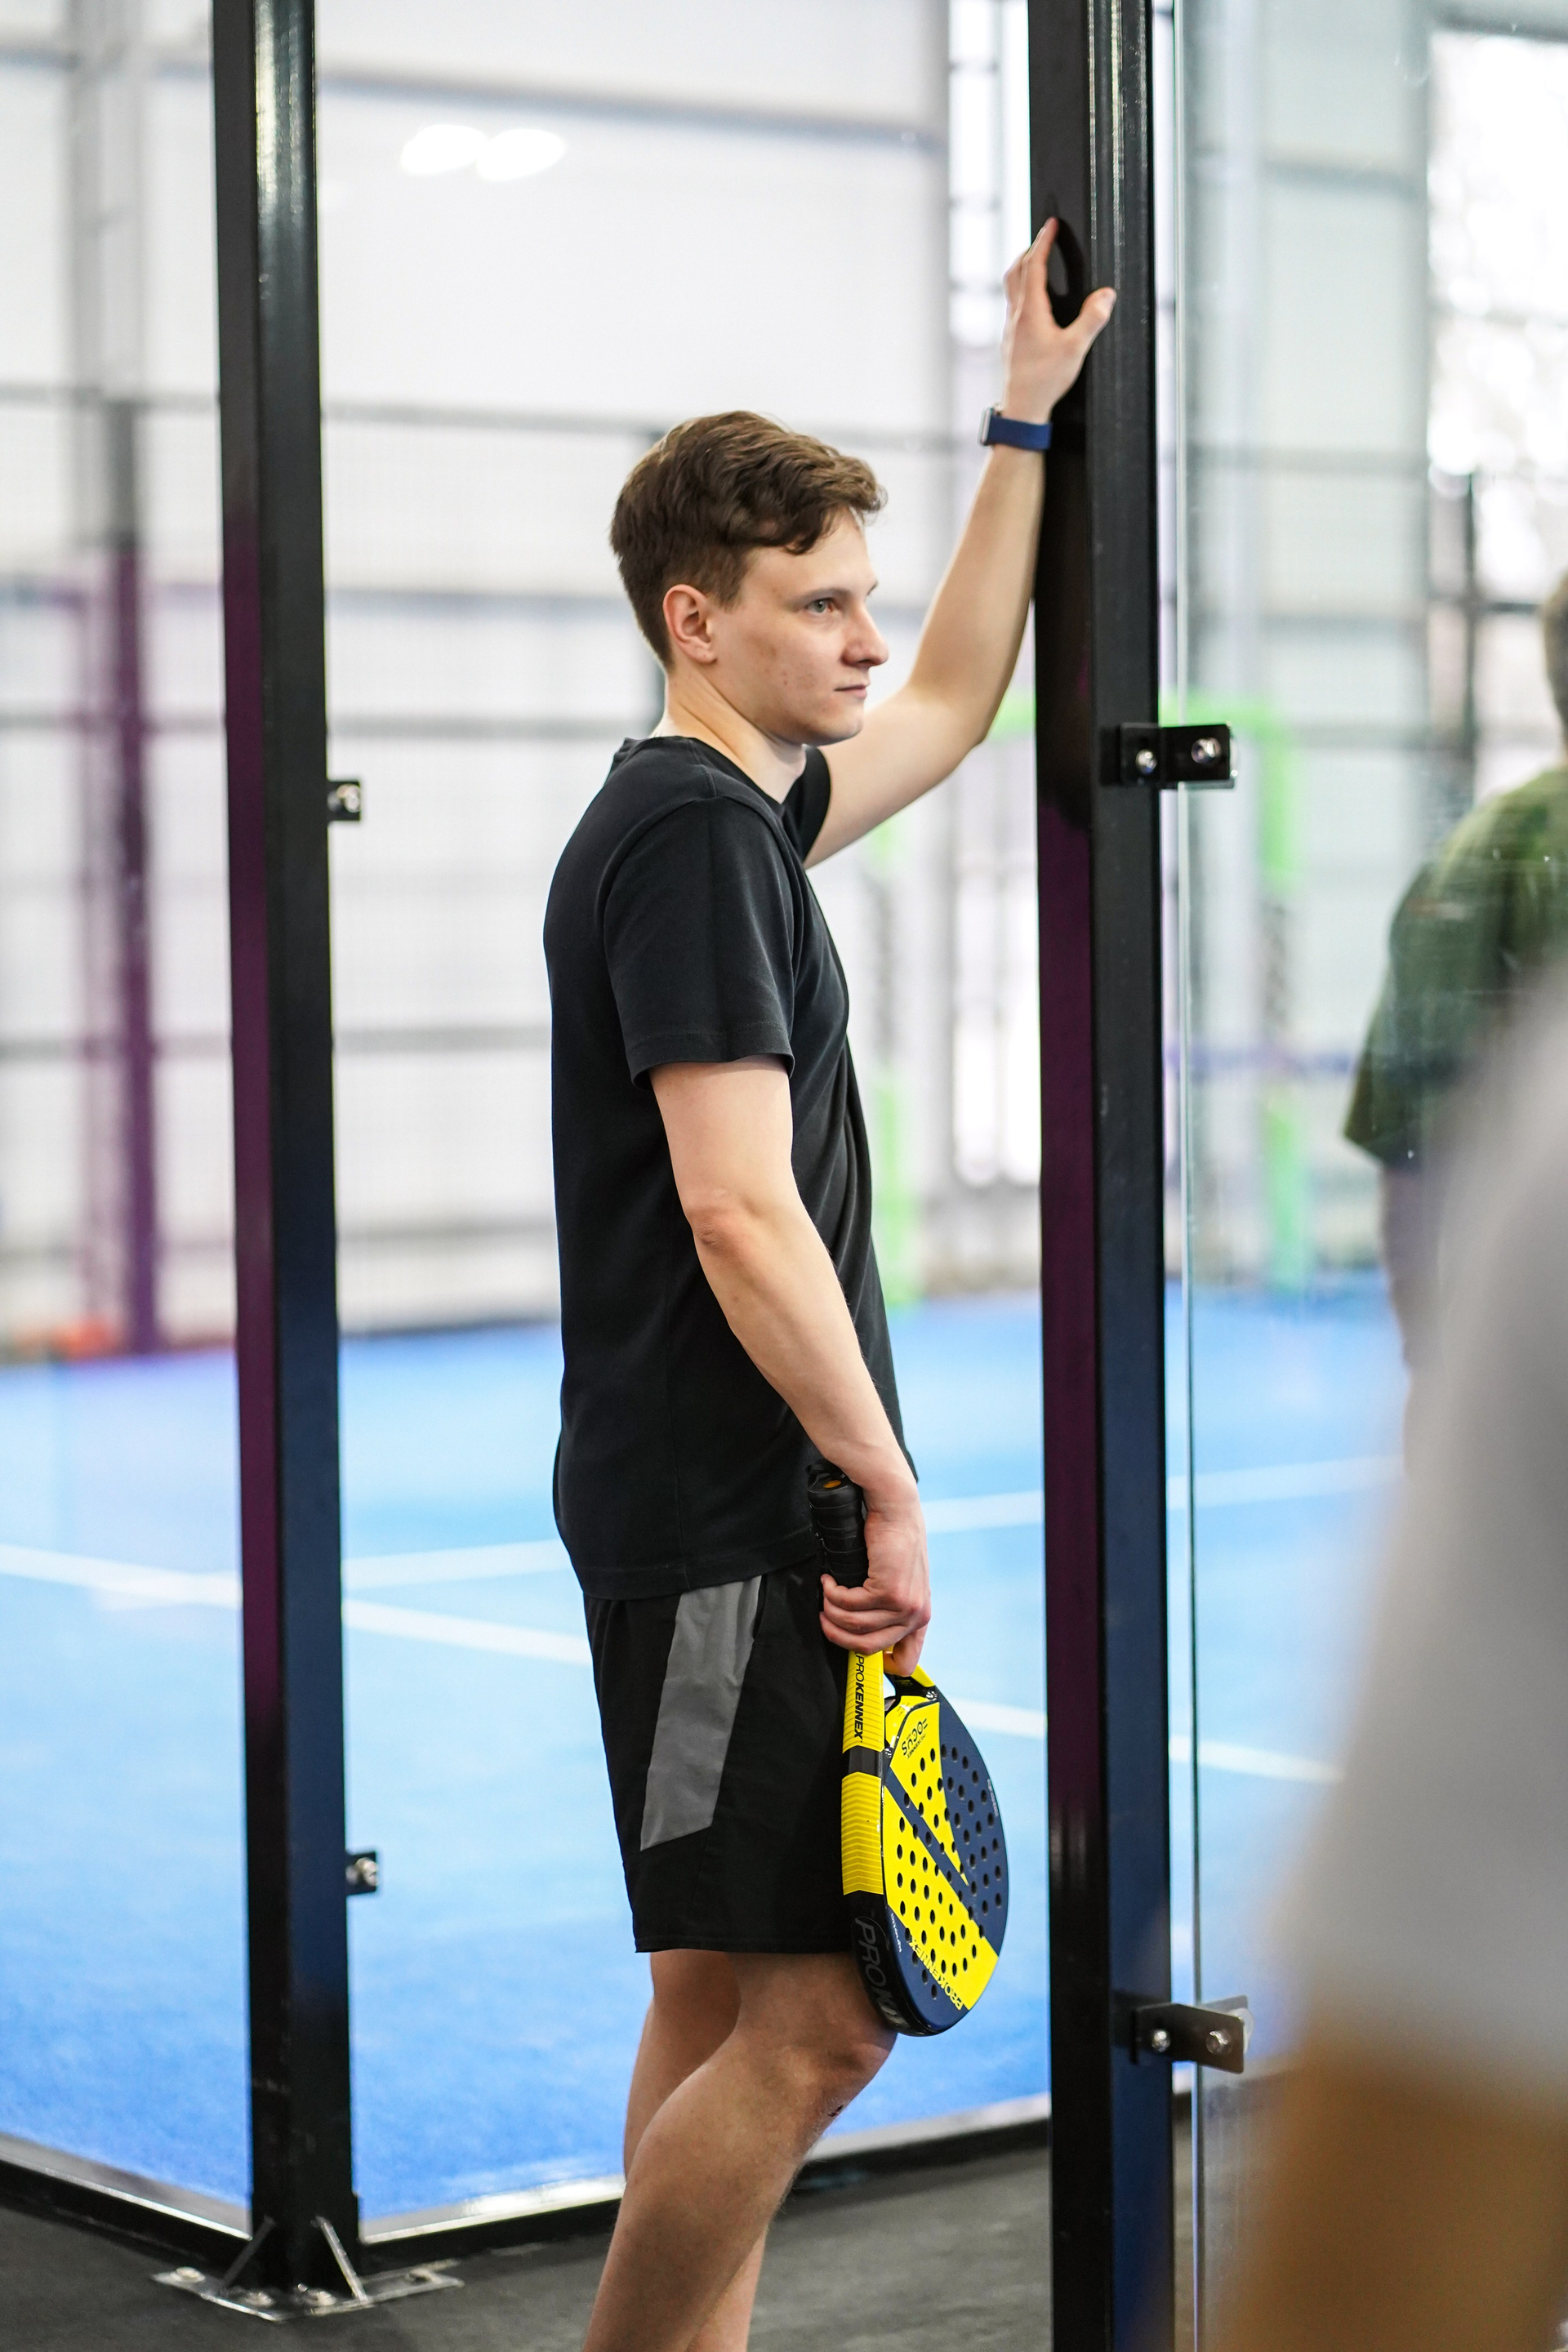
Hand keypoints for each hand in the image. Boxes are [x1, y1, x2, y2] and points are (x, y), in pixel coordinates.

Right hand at [819, 1486, 930, 1675]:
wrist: (896, 1510)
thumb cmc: (892, 1541)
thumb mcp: (896, 1581)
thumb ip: (885, 1609)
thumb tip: (855, 1631)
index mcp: (919, 1618)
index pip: (906, 1663)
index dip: (877, 1664)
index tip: (852, 1644)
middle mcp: (916, 1616)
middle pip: (868, 1649)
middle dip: (838, 1635)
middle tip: (824, 1618)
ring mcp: (905, 1606)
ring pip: (855, 1627)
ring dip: (831, 1611)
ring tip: (826, 1593)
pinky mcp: (890, 1592)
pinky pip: (850, 1606)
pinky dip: (832, 1594)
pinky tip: (829, 1580)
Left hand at [998, 218, 1115, 425]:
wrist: (1021, 410)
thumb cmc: (1045, 381)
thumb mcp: (1075, 349)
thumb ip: (1092, 319)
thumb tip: (1106, 295)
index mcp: (1030, 312)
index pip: (1034, 265)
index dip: (1043, 241)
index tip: (1051, 224)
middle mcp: (1016, 316)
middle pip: (1015, 271)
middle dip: (1029, 251)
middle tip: (1043, 239)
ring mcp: (1009, 329)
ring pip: (1010, 288)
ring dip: (1022, 270)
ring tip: (1035, 263)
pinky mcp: (1009, 342)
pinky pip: (1012, 306)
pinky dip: (1021, 291)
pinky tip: (1032, 302)